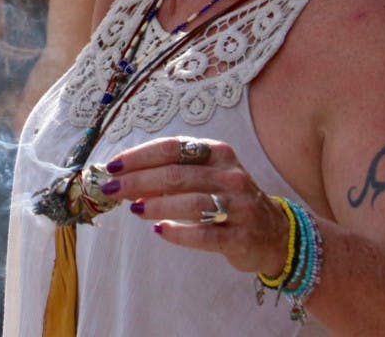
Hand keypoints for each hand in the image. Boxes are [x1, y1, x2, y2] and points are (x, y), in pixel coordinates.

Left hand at [103, 136, 290, 277]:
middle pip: (176, 174)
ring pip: (190, 202)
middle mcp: (229, 175)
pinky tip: (159, 231)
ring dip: (156, 205)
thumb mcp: (208, 175)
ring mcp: (237, 206)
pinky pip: (205, 234)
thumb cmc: (229, 199)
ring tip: (133, 209)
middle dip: (138, 181)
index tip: (113, 165)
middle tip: (111, 189)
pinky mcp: (240, 236)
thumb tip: (127, 177)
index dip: (140, 156)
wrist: (274, 232)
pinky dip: (180, 232)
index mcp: (217, 153)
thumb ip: (174, 172)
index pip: (172, 148)